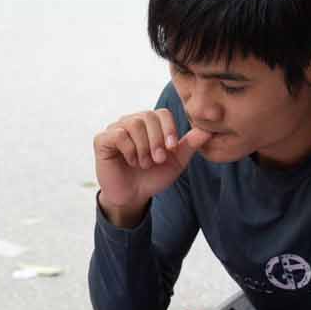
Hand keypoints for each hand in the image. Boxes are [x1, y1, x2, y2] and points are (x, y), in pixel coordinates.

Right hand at [93, 109, 210, 226]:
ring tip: (144, 163)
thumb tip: (208, 130)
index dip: (169, 129)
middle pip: (148, 116)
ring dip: (143, 147)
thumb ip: (190, 145)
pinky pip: (118, 135)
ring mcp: (116, 129)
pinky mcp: (102, 140)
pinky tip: (131, 161)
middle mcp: (132, 122)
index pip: (162, 113)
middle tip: (158, 160)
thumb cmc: (153, 176)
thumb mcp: (176, 162)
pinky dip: (129, 150)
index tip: (171, 148)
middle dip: (157, 140)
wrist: (133, 196)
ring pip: (134, 124)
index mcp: (150, 124)